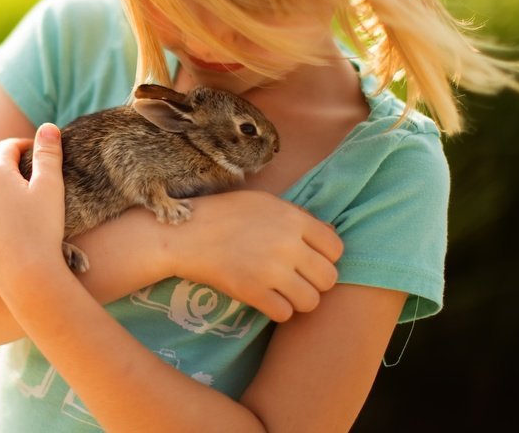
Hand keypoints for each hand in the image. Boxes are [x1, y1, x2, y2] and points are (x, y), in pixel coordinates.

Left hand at [0, 123, 66, 287]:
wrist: (24, 273)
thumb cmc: (42, 227)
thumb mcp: (51, 185)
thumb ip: (48, 152)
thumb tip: (48, 126)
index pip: (8, 147)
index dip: (26, 147)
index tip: (40, 154)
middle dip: (9, 167)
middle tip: (31, 177)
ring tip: (17, 200)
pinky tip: (4, 222)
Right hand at [166, 191, 342, 321]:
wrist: (183, 234)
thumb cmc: (223, 215)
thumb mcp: (264, 203)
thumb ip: (298, 217)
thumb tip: (331, 236)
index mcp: (293, 219)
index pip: (336, 249)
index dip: (325, 257)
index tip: (308, 260)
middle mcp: (287, 244)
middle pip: (328, 278)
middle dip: (315, 282)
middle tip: (296, 280)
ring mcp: (271, 270)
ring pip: (310, 301)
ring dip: (298, 300)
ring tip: (281, 292)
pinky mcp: (252, 292)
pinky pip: (285, 314)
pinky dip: (277, 310)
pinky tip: (265, 299)